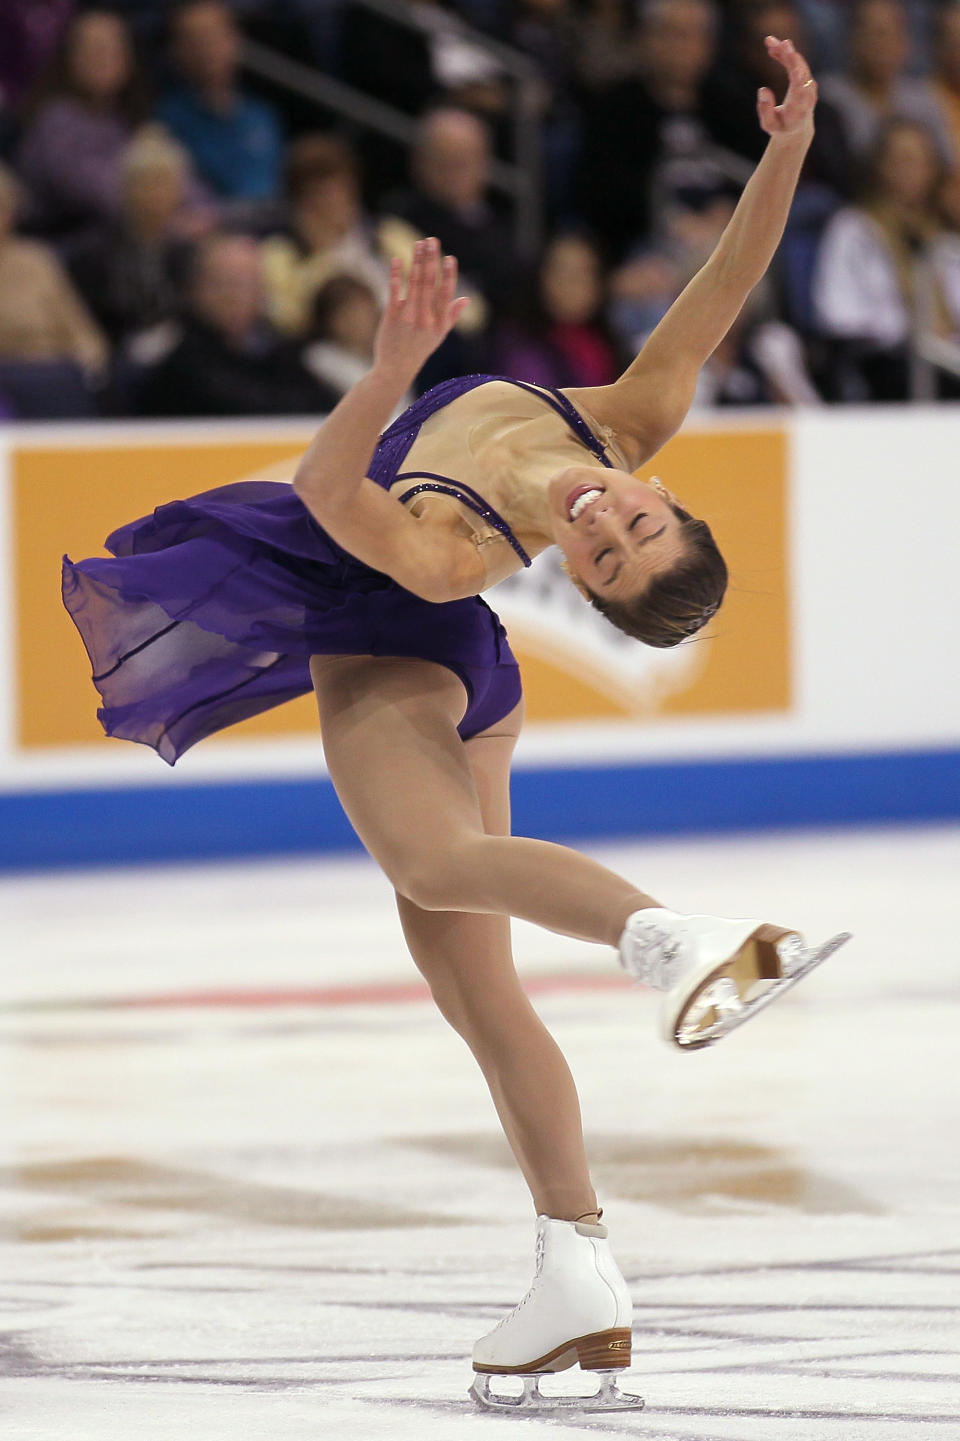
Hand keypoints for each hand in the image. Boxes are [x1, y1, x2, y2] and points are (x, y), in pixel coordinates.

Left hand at [373, 237, 469, 383]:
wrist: (395, 369)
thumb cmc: (418, 350)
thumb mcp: (439, 336)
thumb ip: (451, 316)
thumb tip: (466, 299)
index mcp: (439, 324)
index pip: (445, 295)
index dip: (448, 275)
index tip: (449, 258)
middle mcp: (425, 320)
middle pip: (429, 284)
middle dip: (430, 260)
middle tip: (431, 240)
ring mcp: (408, 318)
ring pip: (414, 284)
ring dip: (417, 261)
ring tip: (419, 243)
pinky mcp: (391, 317)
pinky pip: (394, 292)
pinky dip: (396, 275)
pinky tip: (397, 259)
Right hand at [757, 35, 816, 138]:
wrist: (797, 128)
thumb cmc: (780, 127)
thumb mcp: (769, 125)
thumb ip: (765, 110)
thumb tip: (763, 89)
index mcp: (799, 107)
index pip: (800, 89)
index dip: (797, 75)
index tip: (793, 63)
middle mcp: (808, 94)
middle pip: (801, 71)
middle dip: (791, 57)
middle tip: (781, 43)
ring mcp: (809, 84)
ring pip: (798, 63)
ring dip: (785, 51)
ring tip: (768, 42)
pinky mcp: (806, 77)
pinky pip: (797, 62)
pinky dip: (785, 54)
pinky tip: (772, 48)